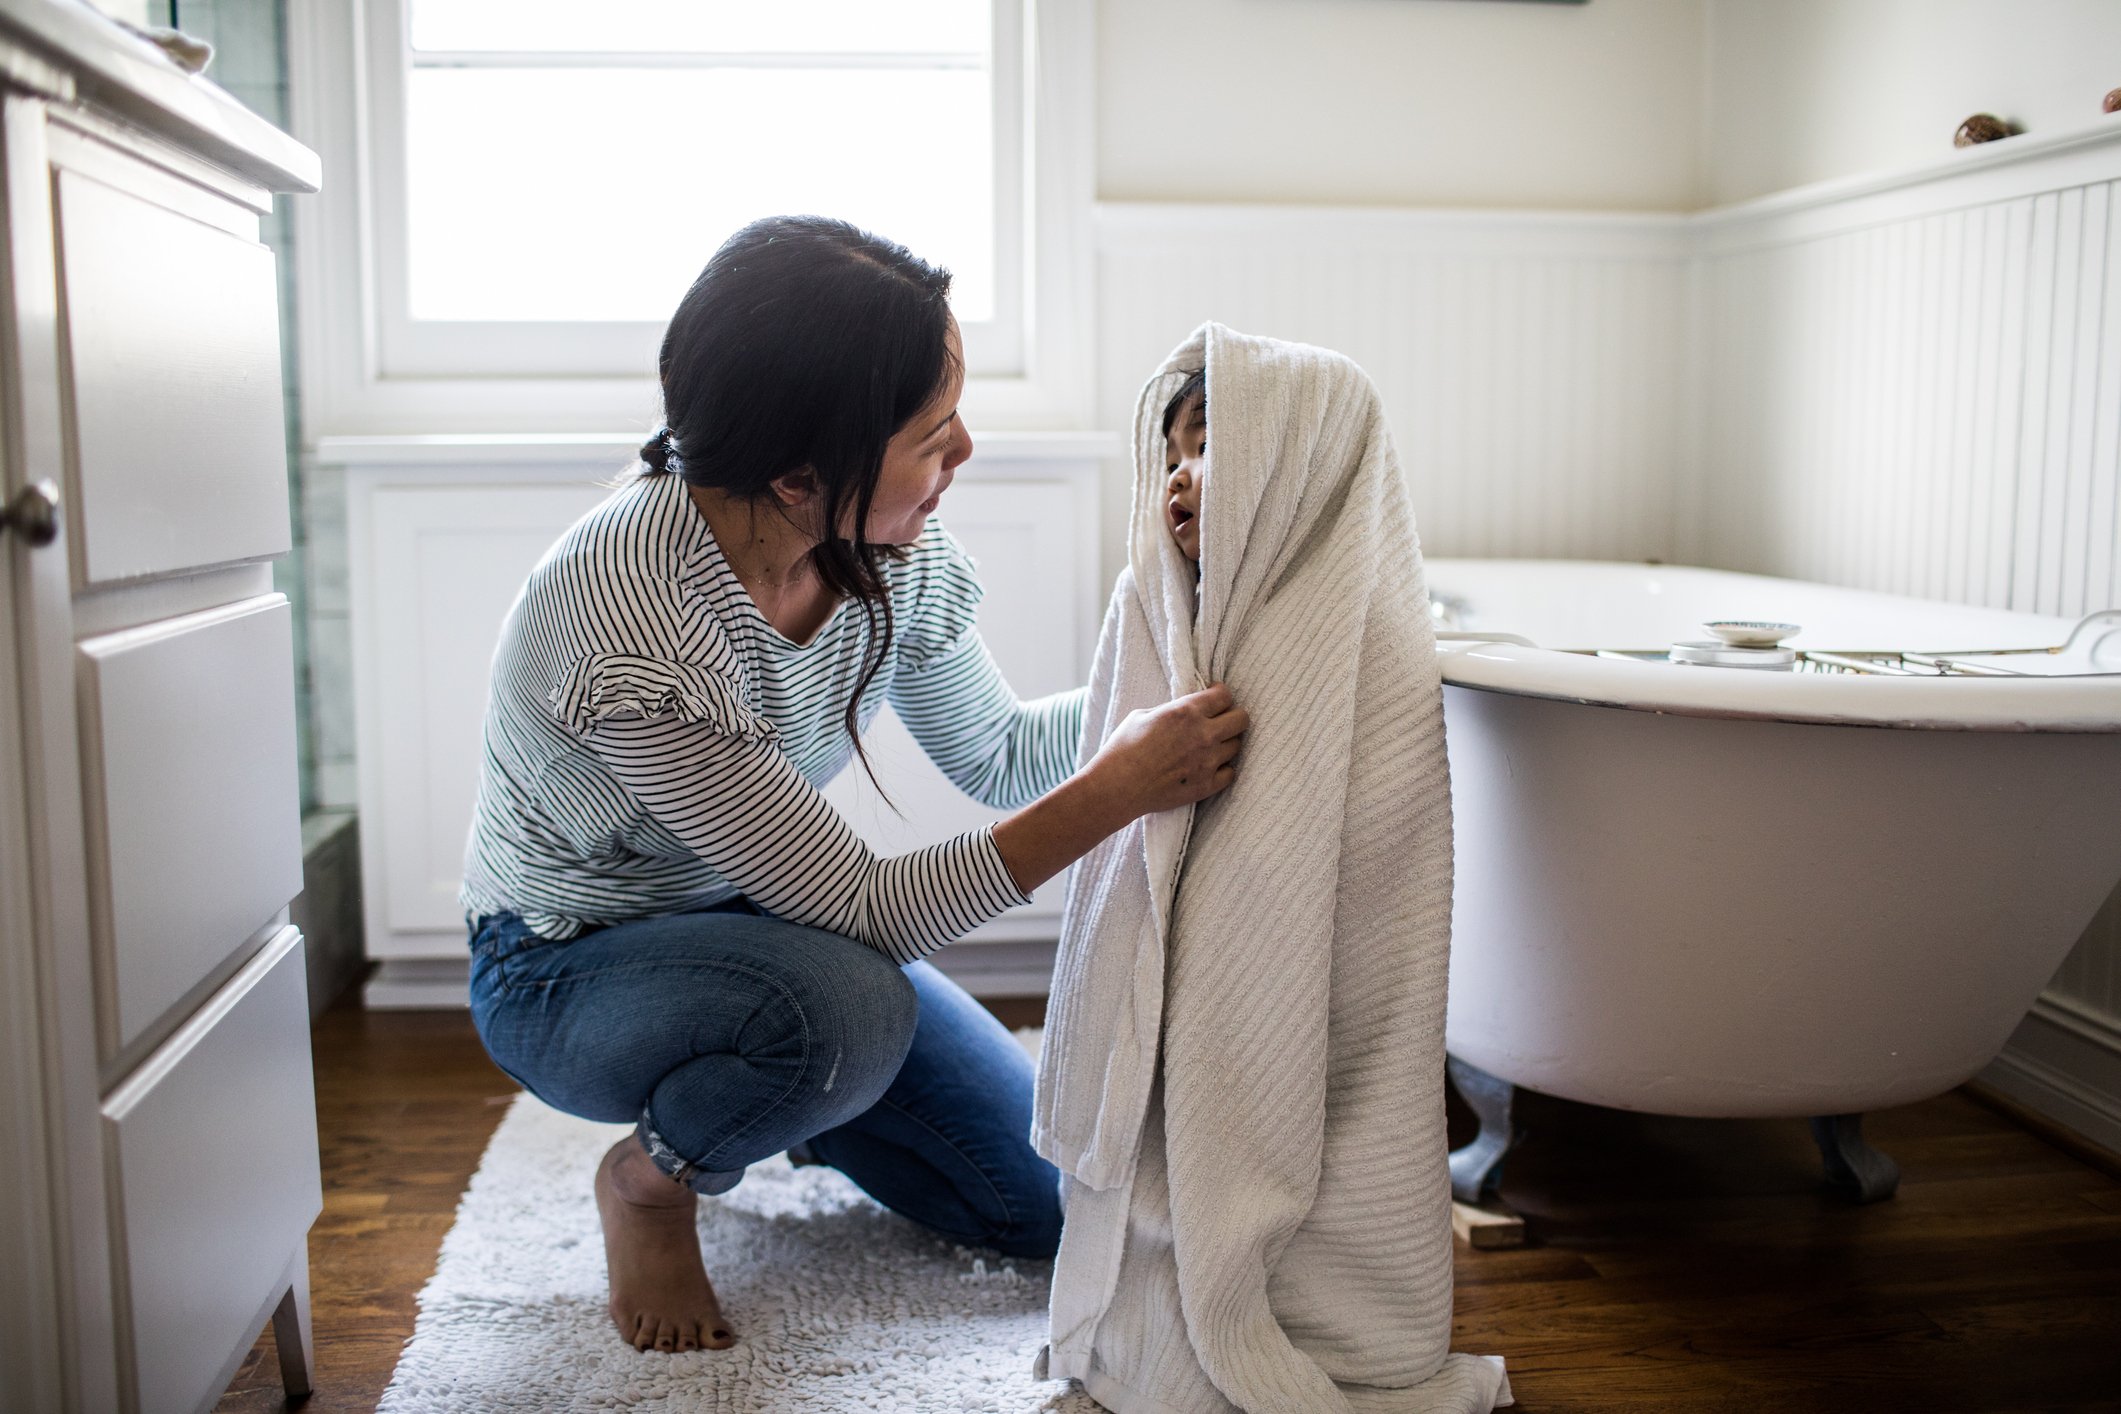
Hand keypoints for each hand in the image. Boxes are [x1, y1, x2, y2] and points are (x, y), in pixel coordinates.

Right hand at [1088, 683, 1248, 817]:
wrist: (1116, 787)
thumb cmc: (1123, 748)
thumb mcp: (1143, 715)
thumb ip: (1172, 711)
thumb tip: (1186, 711)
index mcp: (1186, 712)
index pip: (1225, 696)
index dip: (1222, 694)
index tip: (1216, 697)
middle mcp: (1202, 735)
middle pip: (1242, 719)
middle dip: (1233, 716)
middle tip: (1221, 720)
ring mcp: (1207, 762)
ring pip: (1237, 746)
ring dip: (1226, 743)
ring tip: (1211, 745)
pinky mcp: (1205, 786)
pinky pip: (1231, 773)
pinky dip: (1223, 769)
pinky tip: (1209, 766)